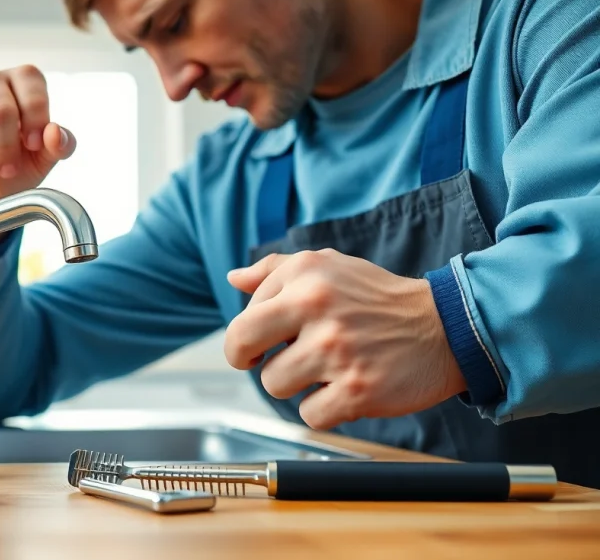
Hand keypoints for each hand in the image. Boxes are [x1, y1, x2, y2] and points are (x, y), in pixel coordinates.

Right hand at [0, 65, 77, 215]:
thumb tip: (54, 133)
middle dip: (5, 149)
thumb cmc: (17, 165)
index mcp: (23, 82)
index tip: (34, 147)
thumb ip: (59, 145)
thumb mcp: (44, 159)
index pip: (31, 89)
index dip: (34, 120)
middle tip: (8, 172)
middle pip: (0, 111)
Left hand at [224, 249, 467, 430]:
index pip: (244, 316)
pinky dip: (323, 409)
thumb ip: (275, 269)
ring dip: (294, 384)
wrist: (446, 326)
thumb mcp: (327, 266)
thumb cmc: (376, 298)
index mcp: (305, 275)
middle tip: (262, 361)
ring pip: (274, 385)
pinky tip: (344, 389)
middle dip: (246, 359)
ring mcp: (337, 350)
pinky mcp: (356, 389)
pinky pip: (309, 414)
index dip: (250, 334)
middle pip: (241, 346)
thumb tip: (234, 279)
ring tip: (324, 369)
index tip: (266, 340)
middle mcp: (318, 308)